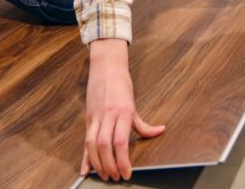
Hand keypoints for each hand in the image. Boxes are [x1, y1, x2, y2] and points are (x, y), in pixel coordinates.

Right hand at [81, 38, 165, 181]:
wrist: (106, 66)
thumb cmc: (121, 84)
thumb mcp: (134, 105)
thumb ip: (144, 124)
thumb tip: (160, 131)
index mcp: (123, 113)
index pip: (120, 141)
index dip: (122, 160)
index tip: (127, 173)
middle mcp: (108, 115)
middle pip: (104, 145)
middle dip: (109, 165)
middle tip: (115, 178)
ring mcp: (96, 116)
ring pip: (92, 143)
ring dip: (97, 163)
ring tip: (104, 176)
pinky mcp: (88, 117)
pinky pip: (85, 139)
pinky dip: (84, 156)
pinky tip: (85, 169)